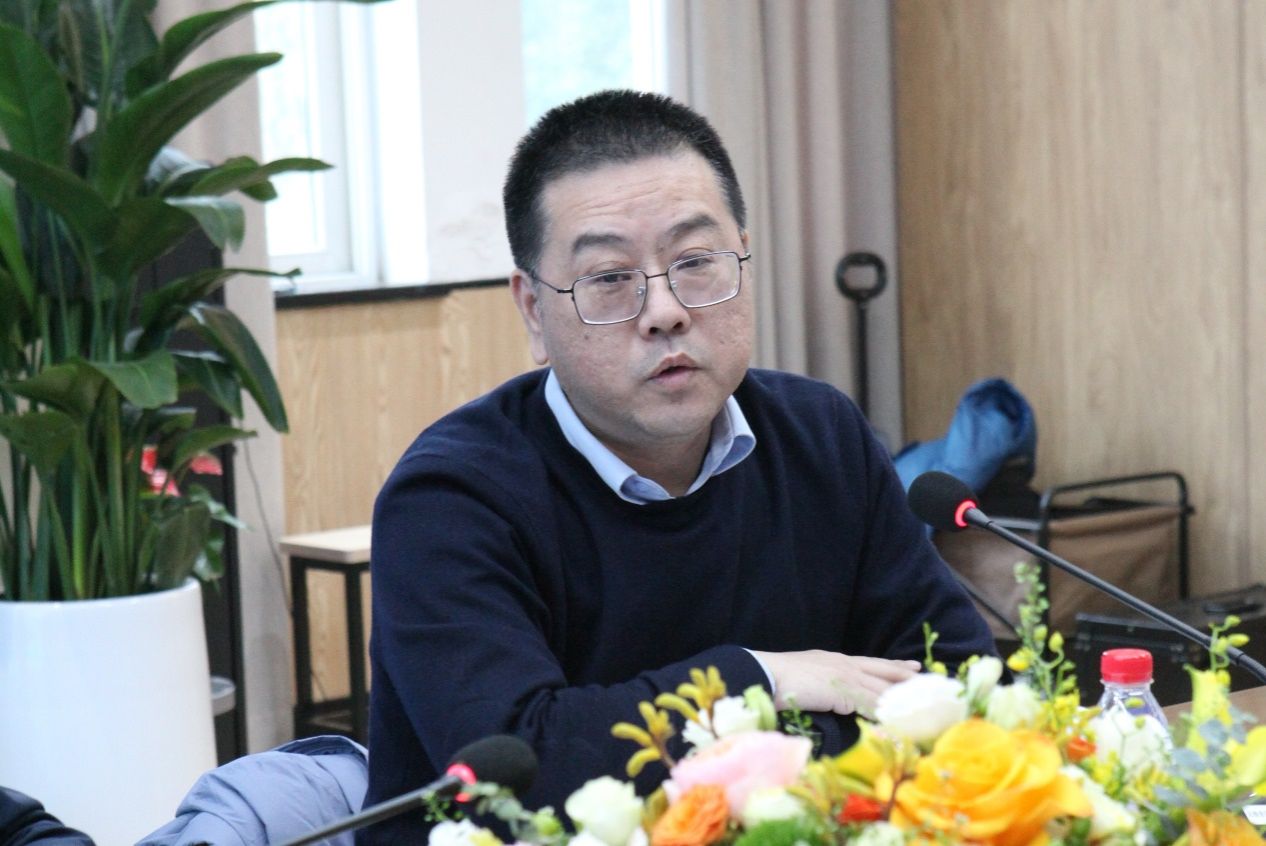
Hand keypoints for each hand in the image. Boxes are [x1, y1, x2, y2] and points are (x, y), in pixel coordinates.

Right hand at [749, 649, 920, 716]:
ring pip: (881, 688)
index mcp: (835, 660)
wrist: (764, 673)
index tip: (911, 666)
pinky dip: (885, 711)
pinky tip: (898, 718)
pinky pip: (869, 704)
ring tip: (922, 704)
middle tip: (928, 679)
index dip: (892, 665)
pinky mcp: (842, 692)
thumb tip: (830, 694)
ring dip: (901, 697)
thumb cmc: (777, 677)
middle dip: (906, 676)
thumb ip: (823, 683)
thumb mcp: (806, 675)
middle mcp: (844, 665)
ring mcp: (844, 677)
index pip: (870, 663)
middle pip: (883, 671)